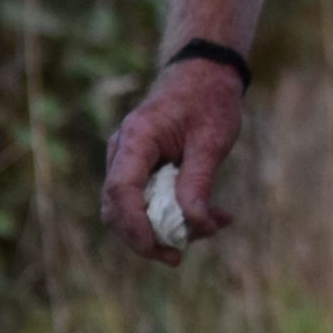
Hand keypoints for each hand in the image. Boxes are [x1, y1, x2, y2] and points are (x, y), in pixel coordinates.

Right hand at [100, 57, 242, 265]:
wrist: (204, 75)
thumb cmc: (209, 100)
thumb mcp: (212, 139)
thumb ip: (199, 181)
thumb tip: (192, 224)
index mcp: (137, 138)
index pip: (121, 190)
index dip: (133, 225)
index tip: (158, 247)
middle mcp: (124, 152)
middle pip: (118, 209)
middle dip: (146, 238)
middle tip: (179, 257)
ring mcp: (129, 162)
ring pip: (132, 211)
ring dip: (167, 229)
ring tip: (213, 226)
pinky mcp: (141, 171)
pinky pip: (148, 202)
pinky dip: (176, 215)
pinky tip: (214, 217)